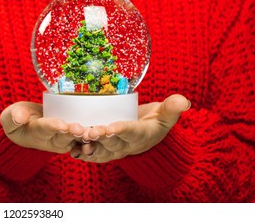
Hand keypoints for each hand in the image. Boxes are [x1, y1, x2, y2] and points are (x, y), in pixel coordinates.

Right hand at [0, 102, 87, 153]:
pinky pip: (86, 135)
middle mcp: (53, 140)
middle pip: (64, 137)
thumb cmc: (17, 120)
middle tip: (81, 129)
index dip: (53, 127)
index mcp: (37, 134)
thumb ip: (13, 117)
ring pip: (78, 138)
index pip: (45, 130)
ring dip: (86, 136)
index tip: (61, 125)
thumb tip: (19, 118)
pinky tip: (105, 126)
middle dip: (73, 133)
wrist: (26, 125)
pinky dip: (95, 132)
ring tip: (94, 131)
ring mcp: (66, 139)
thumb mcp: (10, 117)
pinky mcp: (75, 134)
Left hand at [70, 94, 190, 162]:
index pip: (132, 132)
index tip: (112, 127)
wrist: (145, 131)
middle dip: (100, 138)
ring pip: (99, 150)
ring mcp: (113, 149)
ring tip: (78, 140)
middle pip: (112, 143)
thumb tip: (184, 101)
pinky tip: (70, 149)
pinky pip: (91, 153)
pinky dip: (80, 152)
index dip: (122, 130)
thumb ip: (173, 107)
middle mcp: (126, 145)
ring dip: (88, 146)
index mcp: (141, 135)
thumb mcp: (167, 112)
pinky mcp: (102, 149)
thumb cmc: (156, 119)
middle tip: (90, 131)